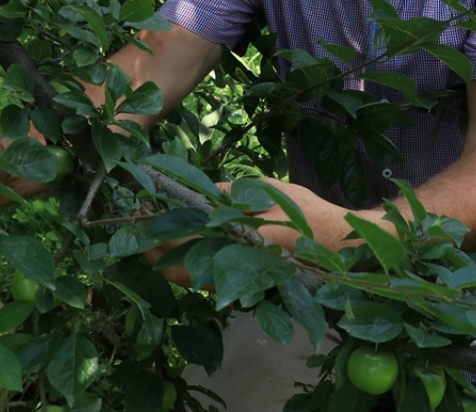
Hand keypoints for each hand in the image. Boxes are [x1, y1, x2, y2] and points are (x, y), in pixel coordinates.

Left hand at [142, 179, 366, 286]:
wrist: (335, 242)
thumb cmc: (302, 213)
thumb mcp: (265, 191)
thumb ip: (229, 195)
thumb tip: (195, 195)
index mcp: (233, 246)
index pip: (179, 246)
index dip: (155, 231)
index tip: (142, 209)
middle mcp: (231, 271)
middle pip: (175, 269)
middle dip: (153, 247)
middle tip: (139, 221)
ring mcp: (236, 282)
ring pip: (187, 277)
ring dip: (166, 257)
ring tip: (155, 229)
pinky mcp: (241, 283)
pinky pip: (204, 278)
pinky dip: (185, 262)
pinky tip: (182, 242)